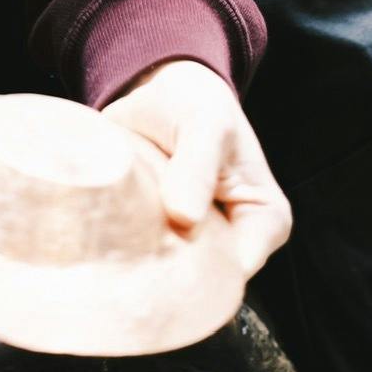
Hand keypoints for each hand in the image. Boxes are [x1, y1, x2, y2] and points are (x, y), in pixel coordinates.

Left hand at [99, 57, 292, 277]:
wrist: (162, 90)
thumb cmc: (195, 104)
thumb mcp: (204, 122)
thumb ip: (196, 166)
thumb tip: (184, 219)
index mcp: (264, 221)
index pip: (235, 271)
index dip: (197, 272)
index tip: (154, 251)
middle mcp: (234, 242)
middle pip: (201, 281)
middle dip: (165, 270)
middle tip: (127, 243)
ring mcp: (197, 244)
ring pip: (169, 273)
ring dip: (141, 257)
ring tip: (116, 230)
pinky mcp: (163, 238)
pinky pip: (144, 259)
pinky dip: (125, 246)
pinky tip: (107, 231)